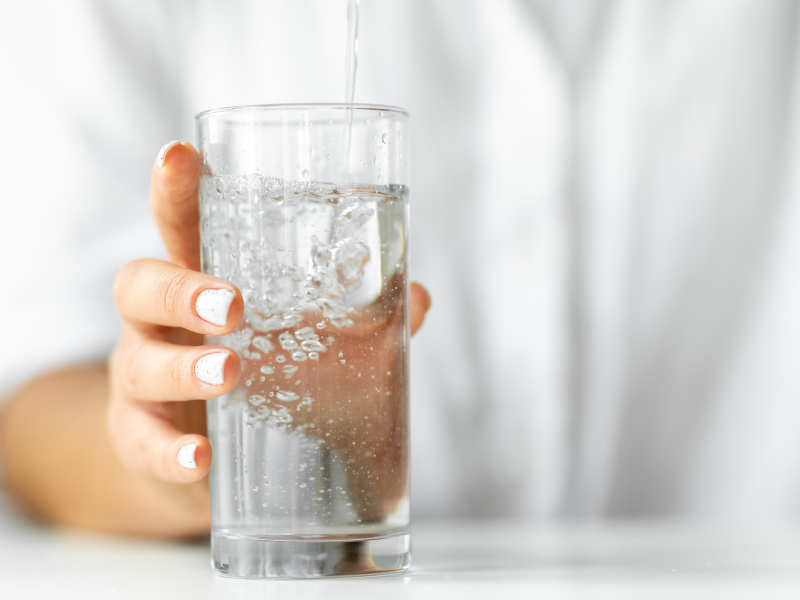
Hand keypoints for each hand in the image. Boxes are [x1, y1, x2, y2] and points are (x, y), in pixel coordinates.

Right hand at [106, 141, 430, 532]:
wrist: (201, 456)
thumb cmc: (254, 377)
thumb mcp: (296, 341)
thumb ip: (354, 319)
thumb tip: (415, 297)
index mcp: (199, 283)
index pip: (179, 227)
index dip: (175, 190)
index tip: (181, 155)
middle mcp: (161, 325)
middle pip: (140, 285)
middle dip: (182, 288)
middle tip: (234, 304)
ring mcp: (144, 381)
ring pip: (139, 362)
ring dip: (186, 367)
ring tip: (231, 374)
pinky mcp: (142, 438)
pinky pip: (145, 442)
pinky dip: (172, 451)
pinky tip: (202, 459)